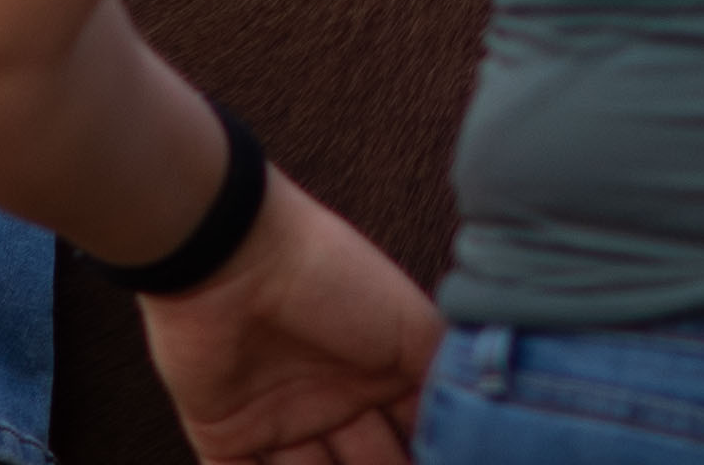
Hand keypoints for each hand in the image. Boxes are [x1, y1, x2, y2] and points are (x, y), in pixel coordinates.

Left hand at [133, 169, 442, 464]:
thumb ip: (448, 381)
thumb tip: (479, 434)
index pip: (411, 434)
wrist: (233, 259)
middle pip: (365, 464)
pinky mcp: (223, 433)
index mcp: (375, 371)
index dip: (428, 455)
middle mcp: (329, 398)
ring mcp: (275, 418)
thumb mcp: (413, 328)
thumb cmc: (331, 281)